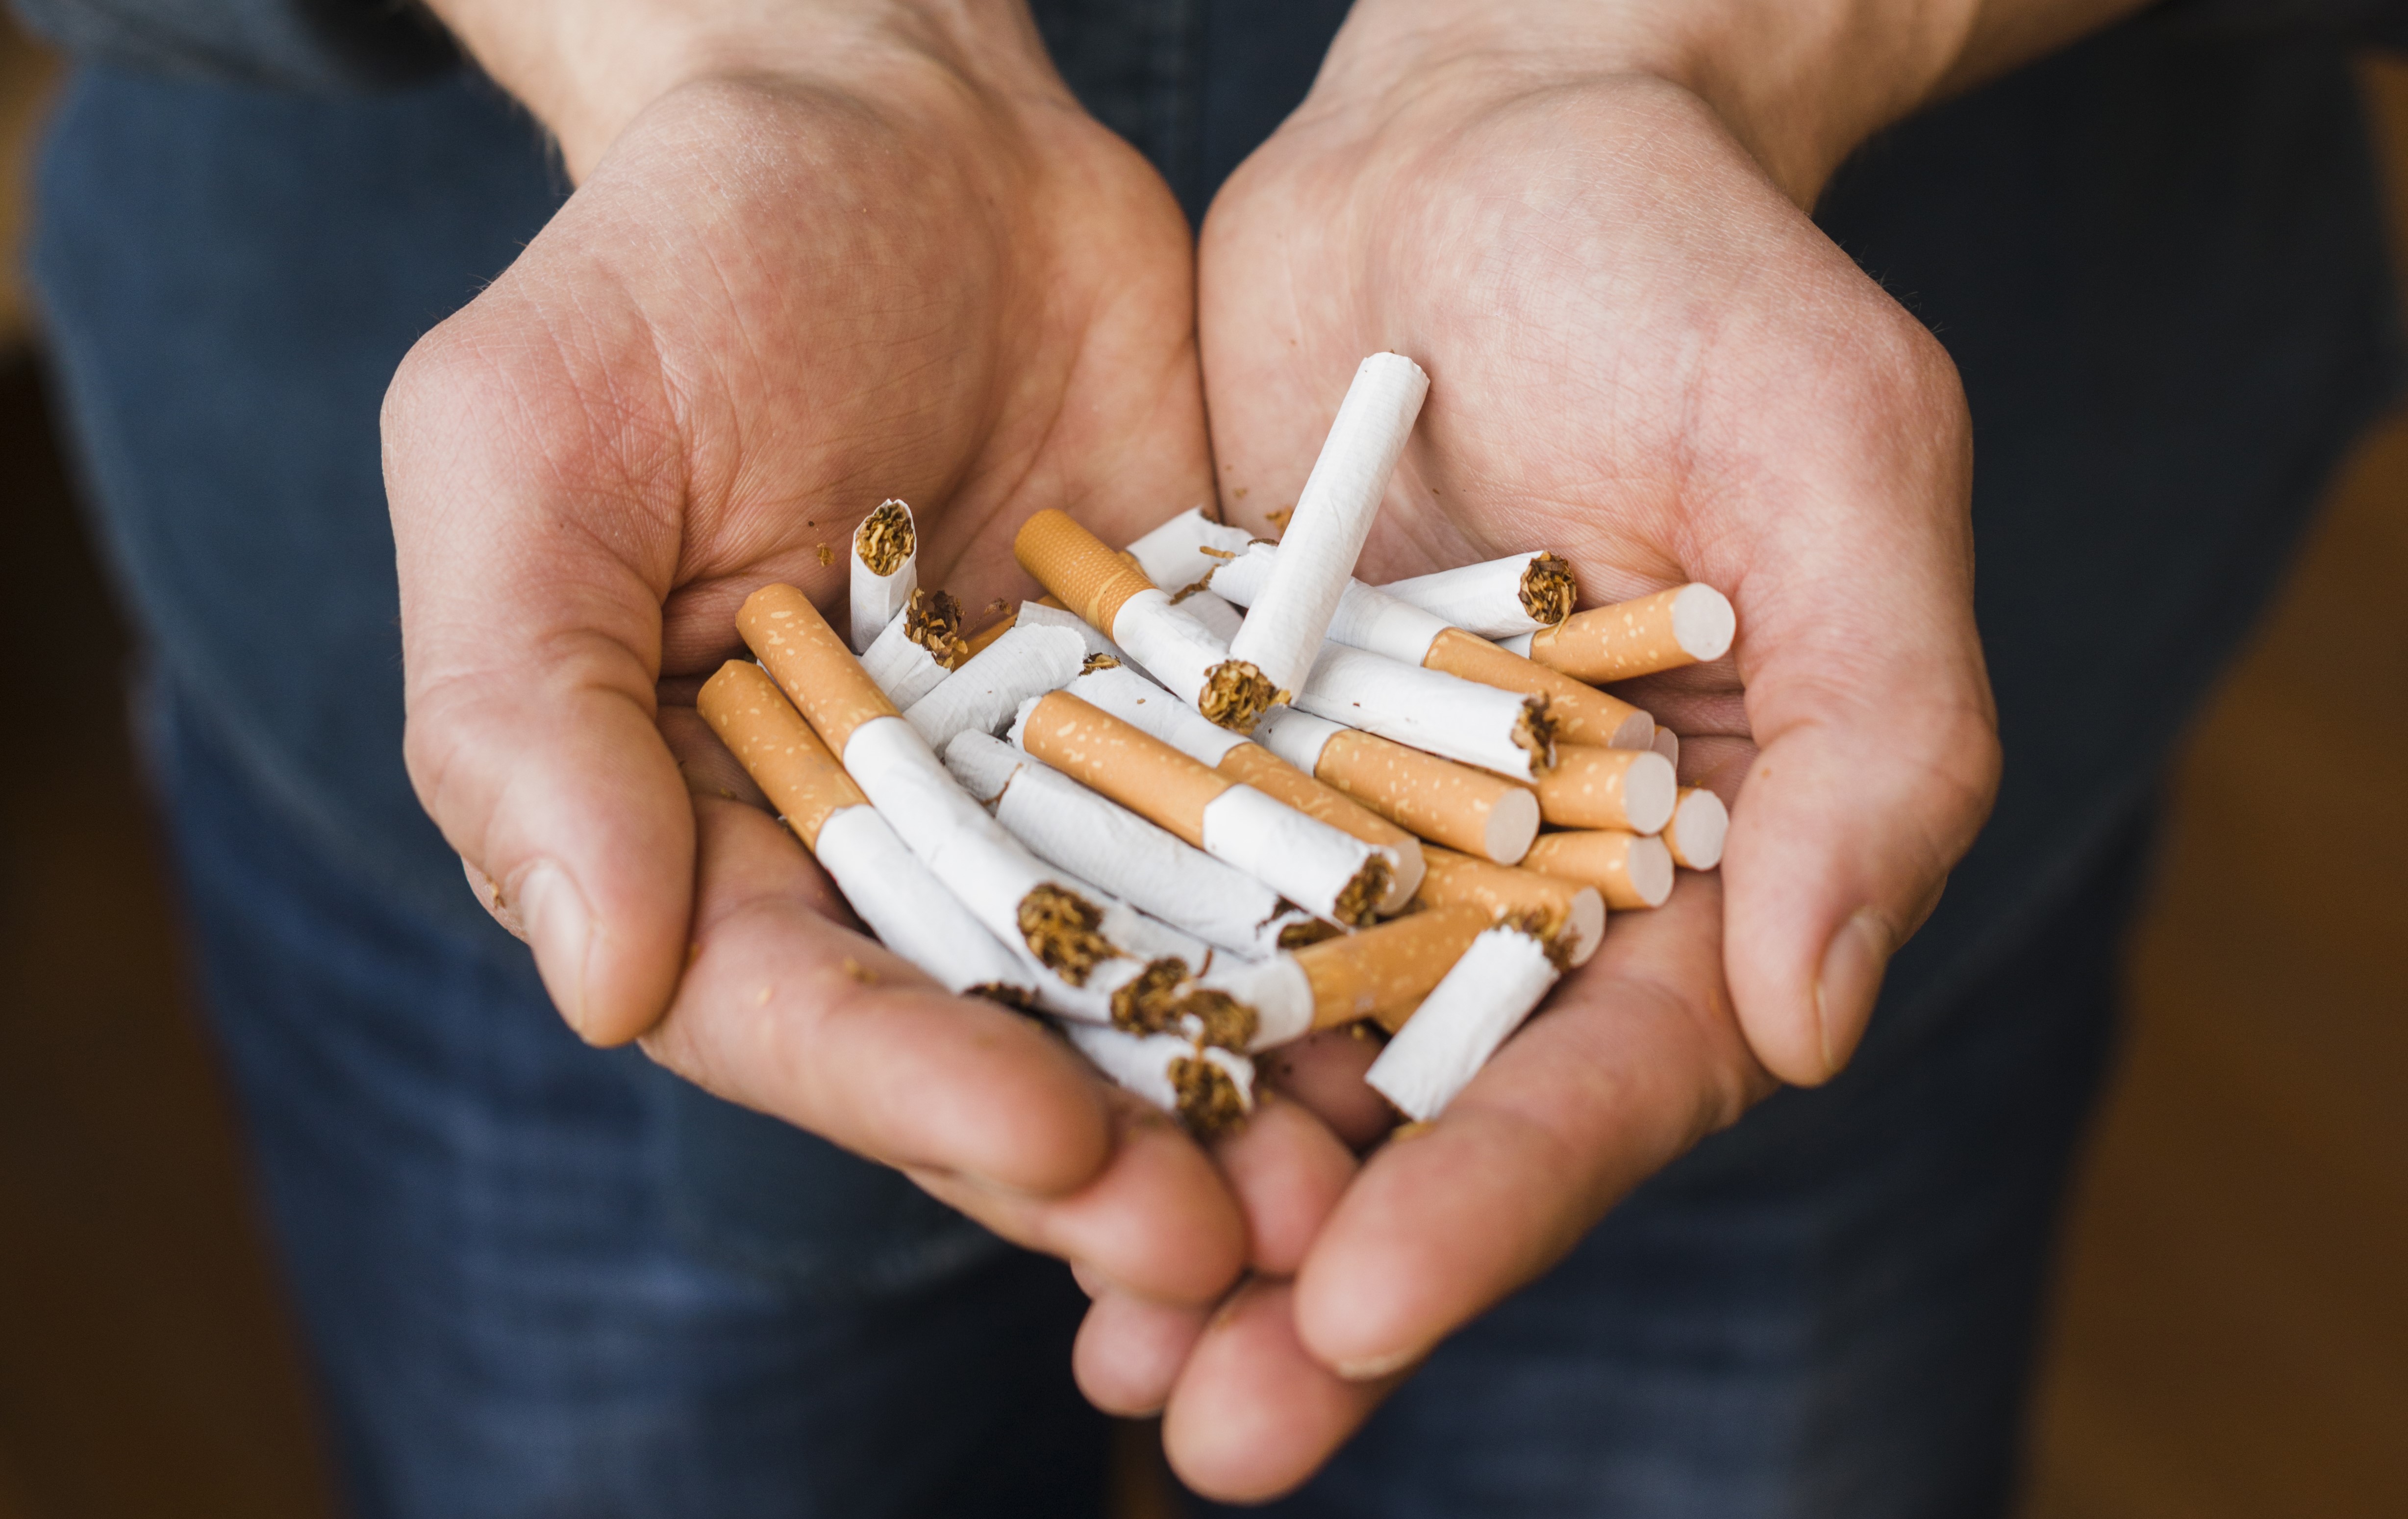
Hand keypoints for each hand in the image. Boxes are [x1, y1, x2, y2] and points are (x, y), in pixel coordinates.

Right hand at [384, 0, 1237, 1303]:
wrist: (902, 128)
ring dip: (1233, 1091)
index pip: (784, 998)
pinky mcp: (1185, 716)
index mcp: (690, 820)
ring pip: (1135, 978)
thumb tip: (594, 979)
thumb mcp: (530, 441)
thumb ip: (523, 706)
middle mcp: (875, 842)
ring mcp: (1044, 791)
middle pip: (978, 1032)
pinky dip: (1334, 929)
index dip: (905, 1085)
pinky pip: (1260, 841)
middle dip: (1094, 1148)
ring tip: (1343, 1185)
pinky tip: (1429, 1007)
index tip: (1045, 1147)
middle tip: (1226, 1248)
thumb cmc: (675, 264)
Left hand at [1071, 0, 2117, 1489]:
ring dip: (1186, 1204)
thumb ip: (1875, 741)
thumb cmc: (1702, 280)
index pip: (1608, 1075)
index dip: (1498, 1206)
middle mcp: (1524, 879)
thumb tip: (1820, 1021)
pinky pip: (1149, 905)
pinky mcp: (1224, 749)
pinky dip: (1090, 1018)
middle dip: (1323, 1280)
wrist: (1491, 143)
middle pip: (1431, 1122)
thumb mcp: (1839, 465)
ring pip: (1277, 1057)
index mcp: (1700, 859)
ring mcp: (1361, 825)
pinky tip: (999, 1120)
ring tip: (1100, 1347)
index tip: (1364, 1315)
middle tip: (1207, 1430)